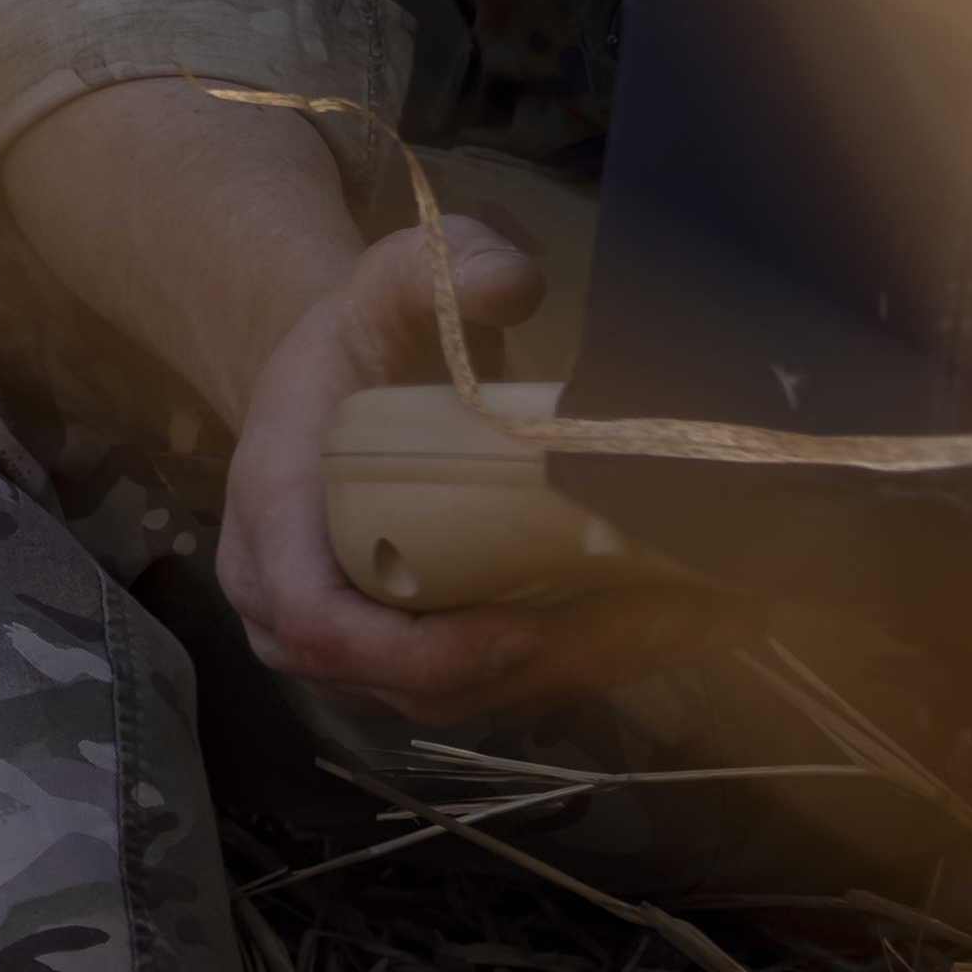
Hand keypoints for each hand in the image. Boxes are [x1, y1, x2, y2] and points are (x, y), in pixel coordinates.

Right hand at [211, 218, 735, 731]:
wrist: (332, 385)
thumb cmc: (359, 336)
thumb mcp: (391, 280)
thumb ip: (441, 270)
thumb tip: (512, 283)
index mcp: (272, 517)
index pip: (321, 624)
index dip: (419, 648)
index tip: (522, 628)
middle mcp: (292, 608)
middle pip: (413, 681)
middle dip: (547, 663)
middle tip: (668, 614)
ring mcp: (351, 650)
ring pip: (461, 701)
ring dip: (582, 673)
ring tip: (698, 619)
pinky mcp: (407, 665)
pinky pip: (486, 691)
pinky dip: (579, 669)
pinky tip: (673, 626)